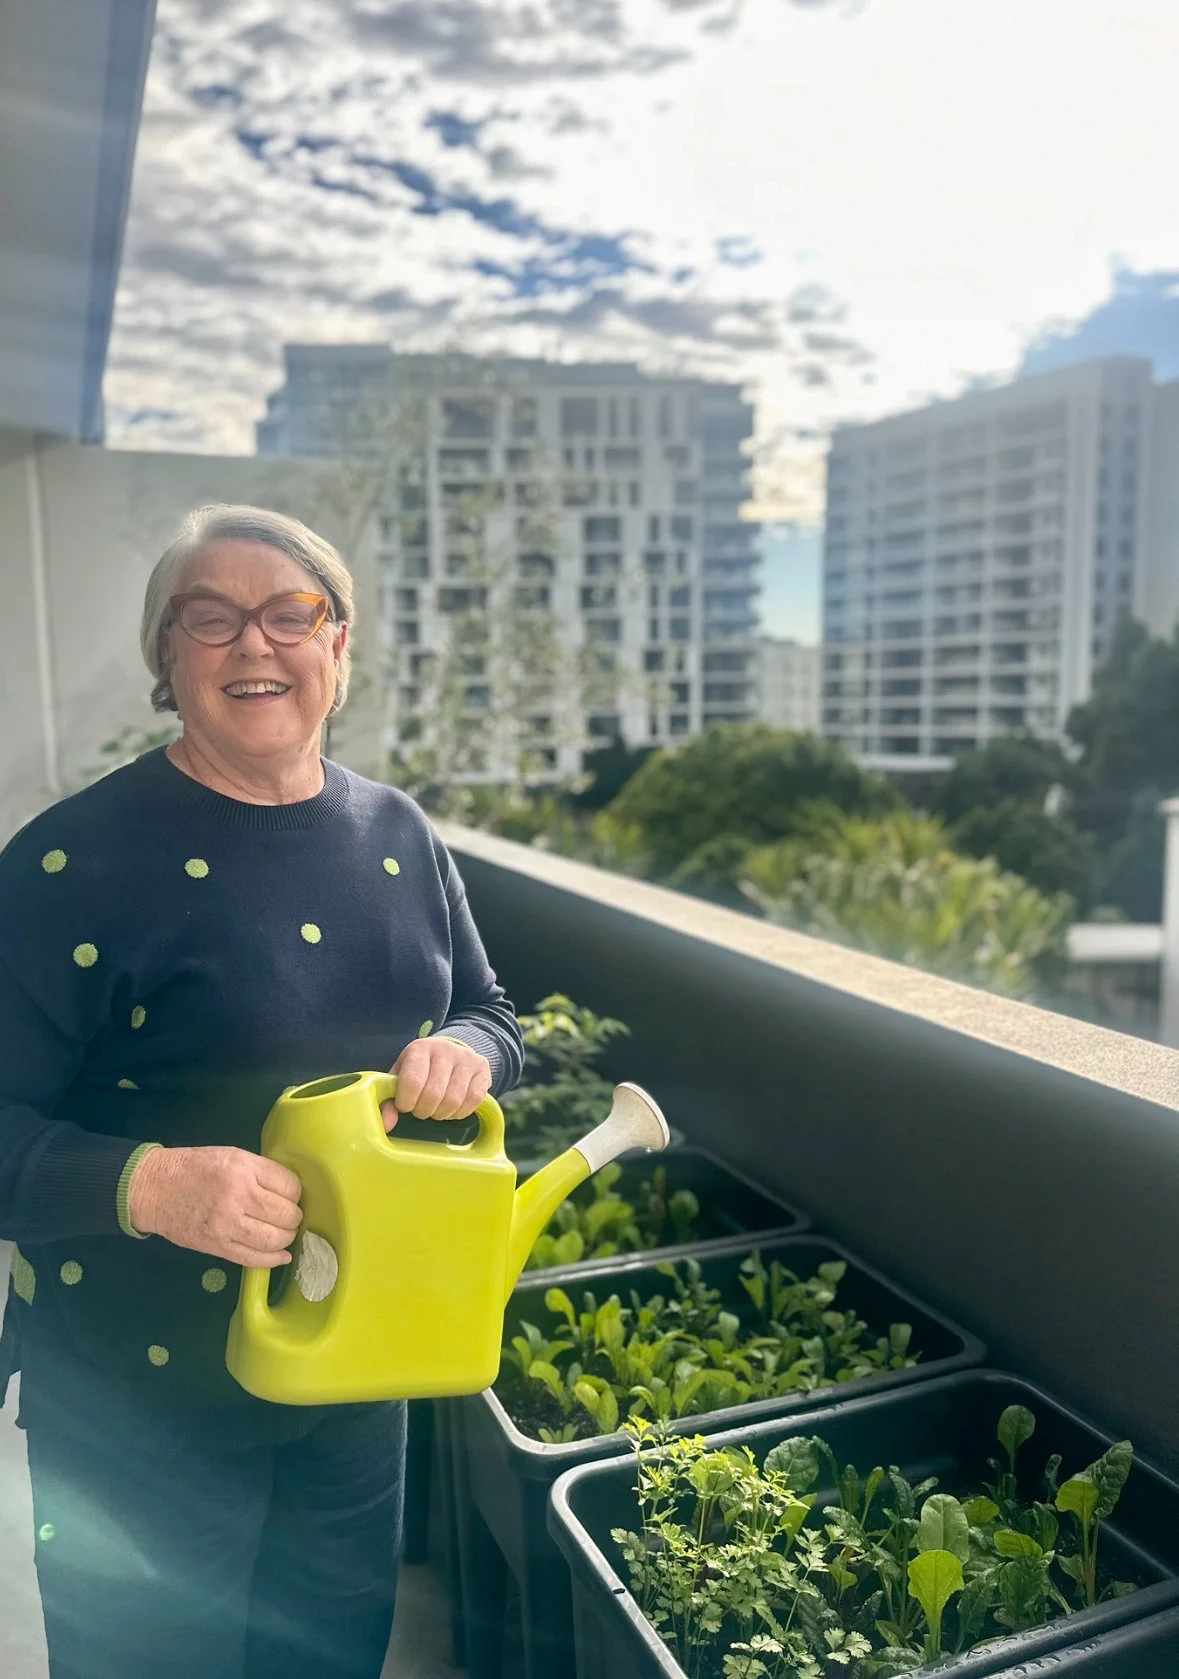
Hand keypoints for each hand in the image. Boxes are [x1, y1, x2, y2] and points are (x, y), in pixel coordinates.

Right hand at [128, 1145, 302, 1267]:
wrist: (154, 1189)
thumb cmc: (195, 1167)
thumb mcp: (232, 1156)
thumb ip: (261, 1172)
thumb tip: (290, 1192)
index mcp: (244, 1169)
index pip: (290, 1186)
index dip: (295, 1193)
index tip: (289, 1196)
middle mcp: (239, 1196)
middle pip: (287, 1214)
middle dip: (294, 1217)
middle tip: (289, 1216)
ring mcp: (227, 1225)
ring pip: (275, 1239)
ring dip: (286, 1238)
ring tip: (284, 1234)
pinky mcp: (218, 1247)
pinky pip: (254, 1259)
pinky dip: (273, 1259)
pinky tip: (281, 1255)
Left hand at [380, 1036, 491, 1131]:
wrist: (449, 1051)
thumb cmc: (420, 1068)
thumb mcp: (400, 1077)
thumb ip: (389, 1100)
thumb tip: (385, 1125)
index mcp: (420, 1048)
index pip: (412, 1081)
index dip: (406, 1102)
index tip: (405, 1106)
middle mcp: (445, 1049)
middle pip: (433, 1094)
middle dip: (423, 1110)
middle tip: (420, 1110)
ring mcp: (467, 1058)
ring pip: (453, 1100)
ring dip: (441, 1113)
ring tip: (435, 1109)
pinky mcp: (483, 1069)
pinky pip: (473, 1100)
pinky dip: (460, 1112)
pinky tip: (451, 1109)